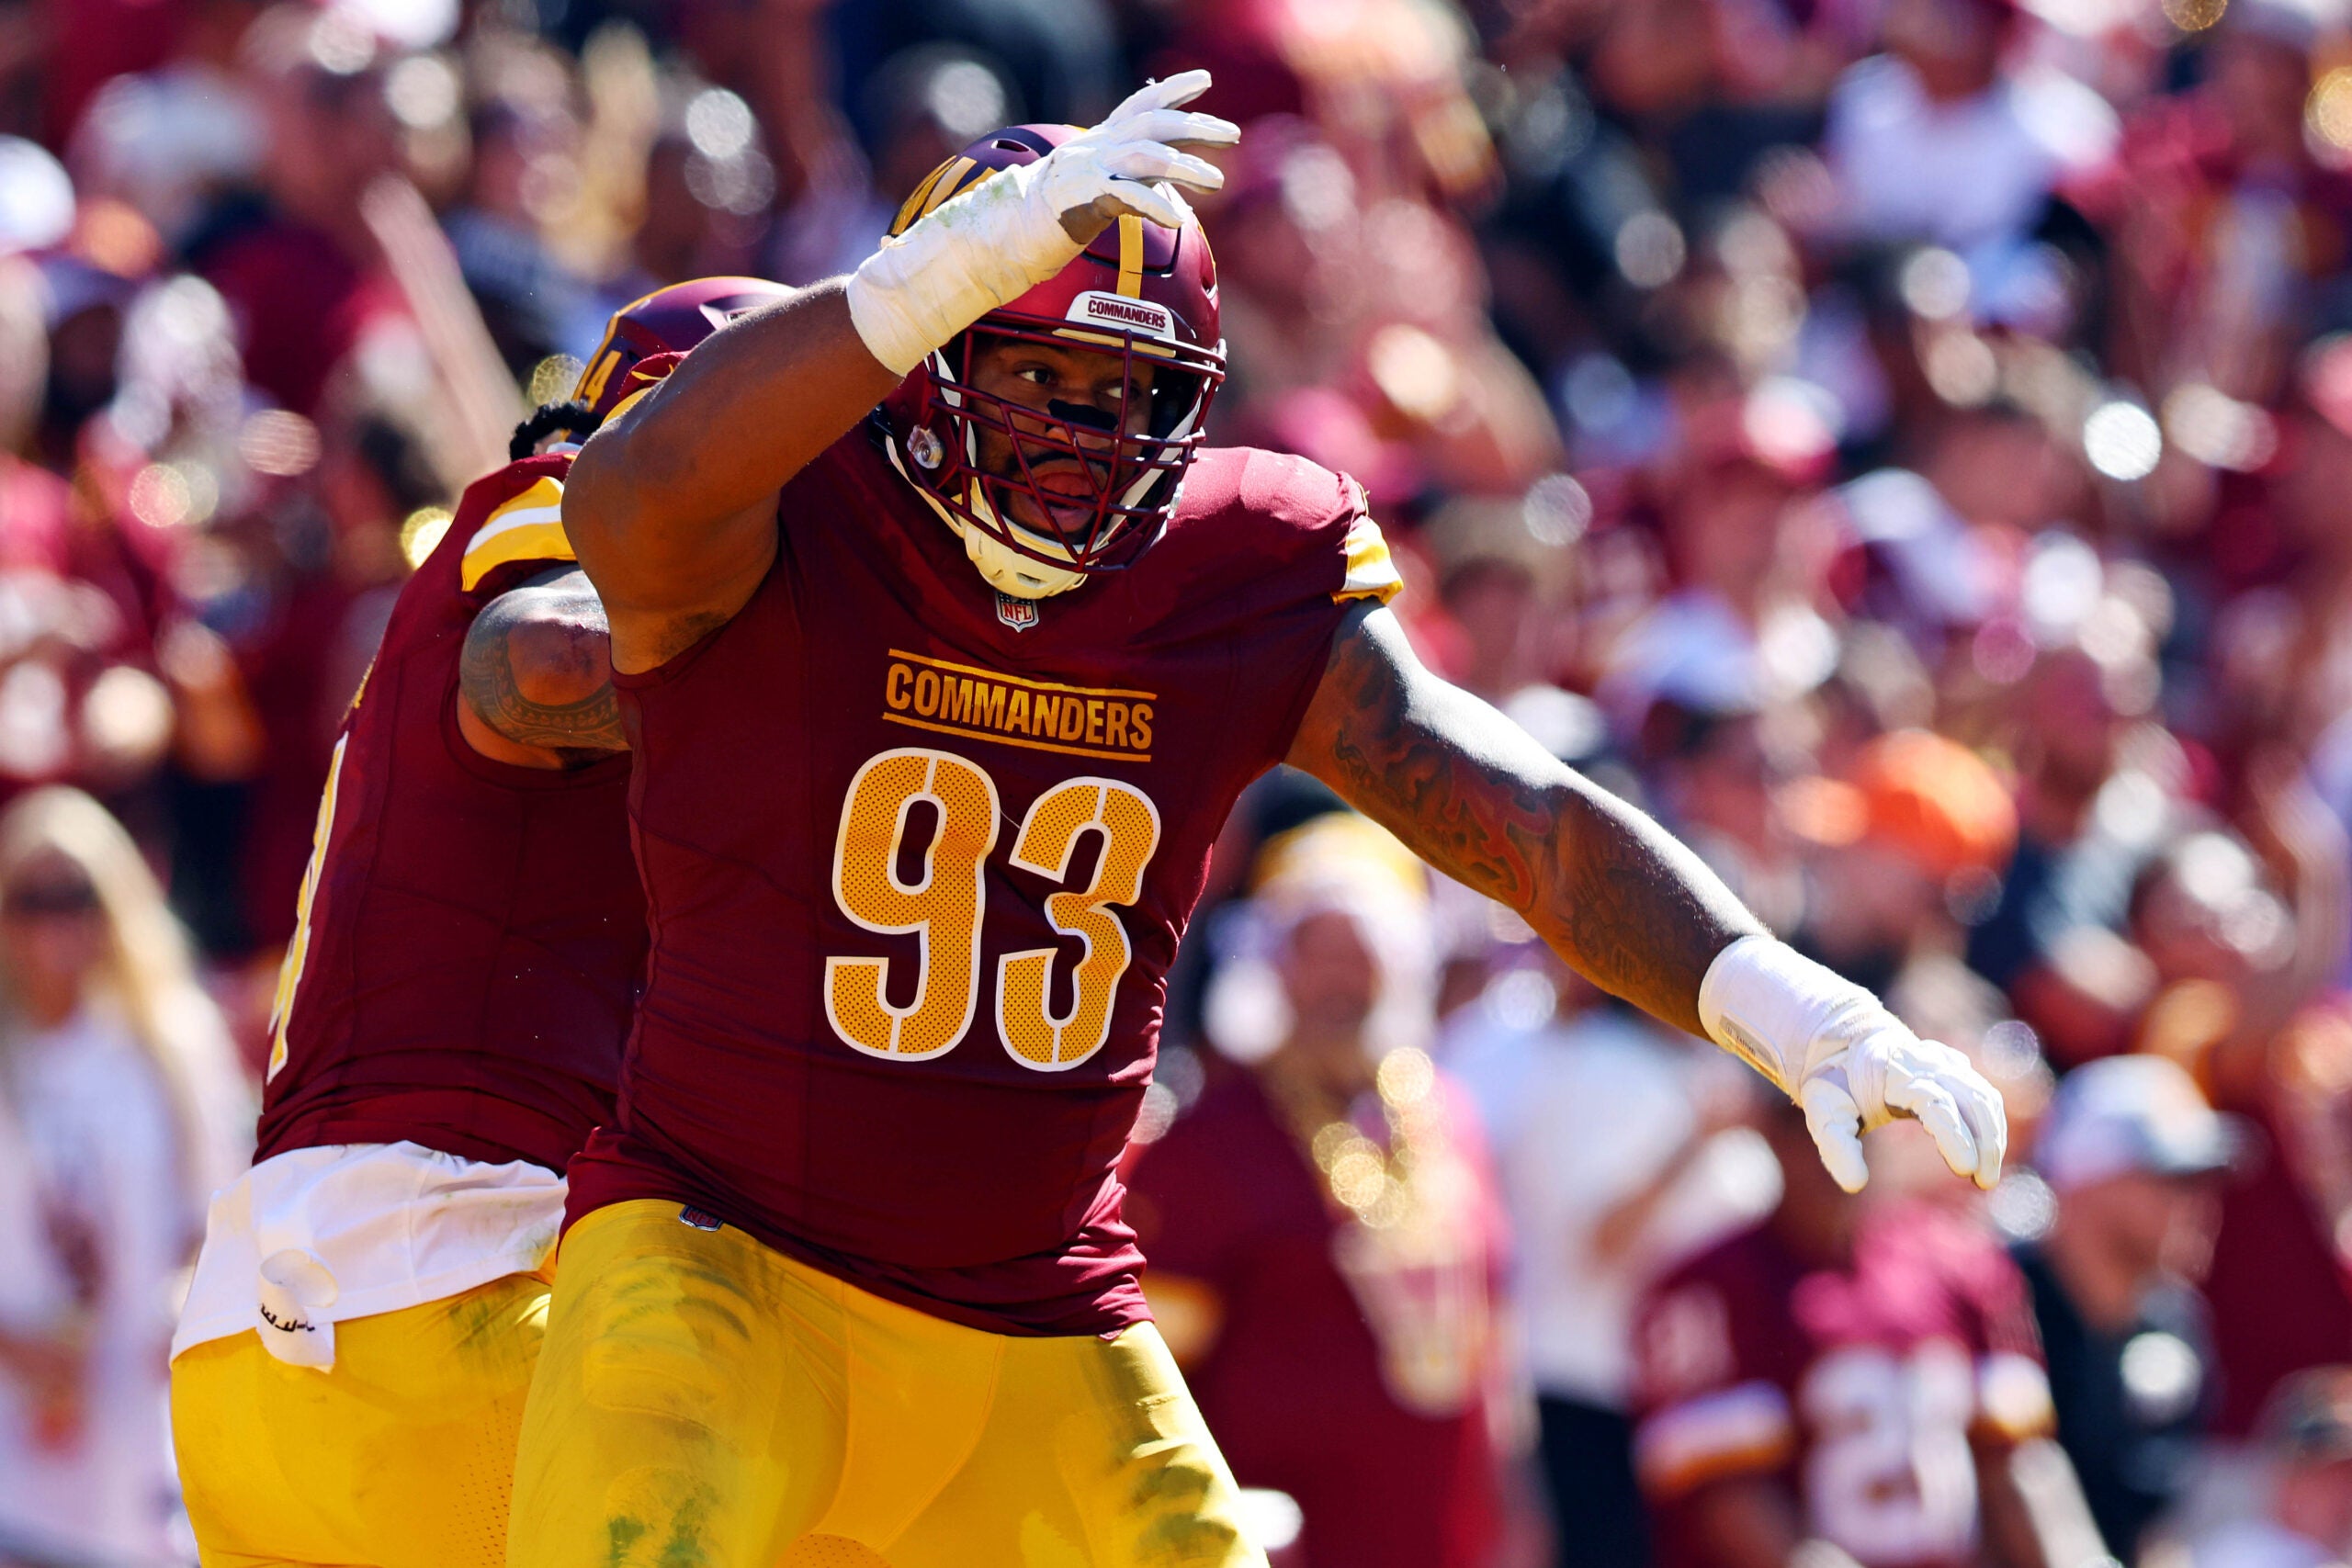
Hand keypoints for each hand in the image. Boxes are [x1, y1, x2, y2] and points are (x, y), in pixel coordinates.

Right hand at [847, 71, 1237, 374]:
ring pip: (1146, 157)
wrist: (1000, 236)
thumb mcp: (1093, 193)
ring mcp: (1088, 171)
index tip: (1203, 80)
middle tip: (1232, 133)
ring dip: (1185, 166)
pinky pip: (1124, 198)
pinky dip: (1153, 206)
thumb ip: (1126, 183)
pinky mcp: (1082, 200)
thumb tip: (1165, 187)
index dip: (1171, 90)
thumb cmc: (1046, 221)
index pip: (1139, 106)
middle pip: (1153, 125)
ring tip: (1217, 180)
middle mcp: (1095, 149)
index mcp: (1098, 143)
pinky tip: (1177, 219)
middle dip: (1195, 125)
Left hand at [1799, 1025, 2007, 1194]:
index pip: (1937, 1102)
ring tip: (1986, 1178)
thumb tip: (1855, 1184)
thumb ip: (1836, 1147)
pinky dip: (1991, 1125)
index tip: (1964, 1168)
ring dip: (1993, 1137)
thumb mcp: (1823, 1112)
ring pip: (1983, 1096)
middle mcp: (1926, 1062)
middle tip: (1983, 1183)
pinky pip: (1983, 1094)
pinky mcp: (1954, 1069)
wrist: (1846, 1043)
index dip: (1954, 1135)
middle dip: (1984, 1142)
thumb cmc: (1835, 1081)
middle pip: (1971, 1099)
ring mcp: (1944, 1062)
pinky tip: (1987, 1154)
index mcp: (1895, 1071)